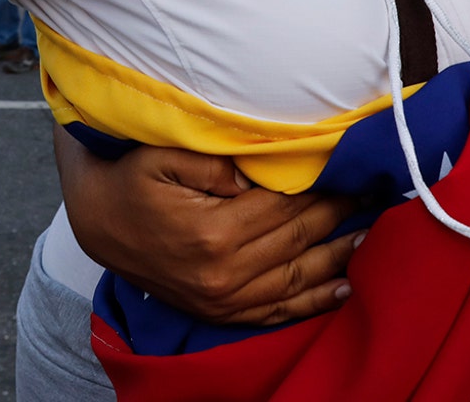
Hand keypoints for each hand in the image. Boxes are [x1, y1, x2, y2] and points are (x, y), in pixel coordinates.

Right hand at [54, 131, 361, 324]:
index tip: (350, 171)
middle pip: (296, 240)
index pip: (285, 206)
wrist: (99, 223)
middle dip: (337, 216)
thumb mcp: (163, 156)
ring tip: (367, 236)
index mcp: (212, 231)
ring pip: (295, 279)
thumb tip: (264, 174)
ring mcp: (223, 299)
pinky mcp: (220, 312)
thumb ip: (215, 163)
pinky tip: (341, 287)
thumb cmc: (132, 181)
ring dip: (336, 259)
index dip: (321, 188)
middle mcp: (223, 272)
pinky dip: (312, 301)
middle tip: (371, 195)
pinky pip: (276, 310)